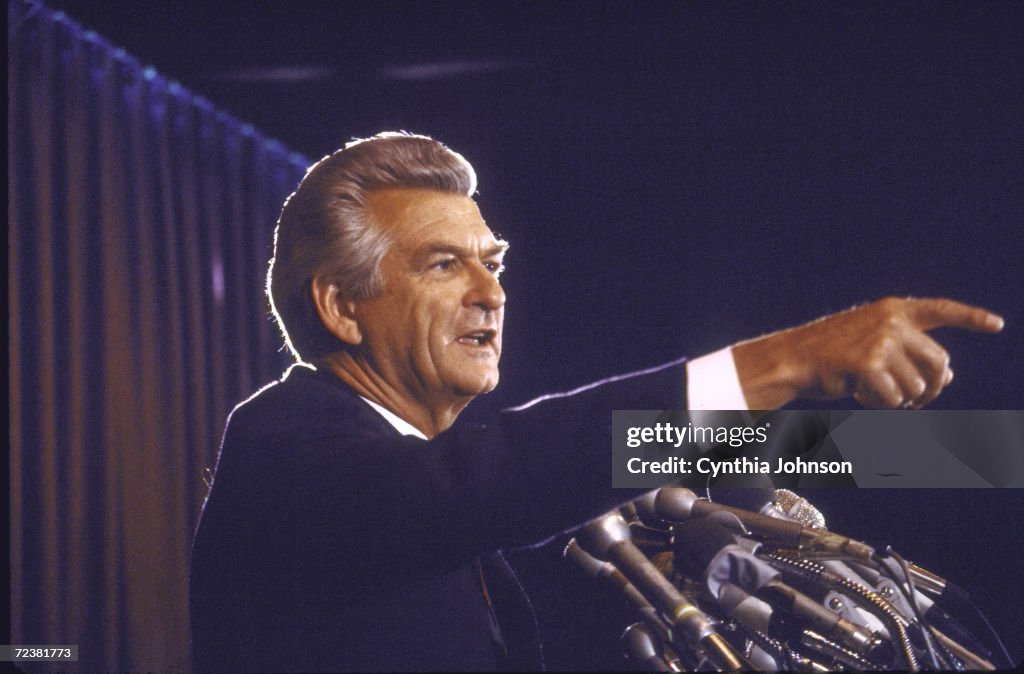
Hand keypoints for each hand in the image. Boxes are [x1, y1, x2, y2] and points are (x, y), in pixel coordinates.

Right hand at [732, 297, 1003, 408]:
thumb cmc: (832, 354)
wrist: (792, 358)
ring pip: (916, 387)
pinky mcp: (868, 363)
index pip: (941, 311)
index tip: (998, 325)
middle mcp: (892, 321)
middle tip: (919, 403)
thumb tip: (950, 375)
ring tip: (874, 394)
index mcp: (894, 310)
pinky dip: (879, 404)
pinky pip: (892, 397)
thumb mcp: (874, 345)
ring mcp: (880, 341)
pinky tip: (859, 396)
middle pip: (939, 363)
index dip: (971, 318)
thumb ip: (910, 353)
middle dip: (933, 389)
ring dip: (900, 400)